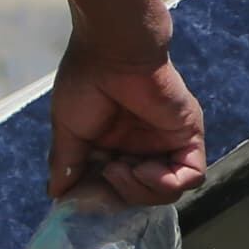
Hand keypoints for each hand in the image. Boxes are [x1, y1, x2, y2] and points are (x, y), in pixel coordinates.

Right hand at [51, 41, 204, 204]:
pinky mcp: (188, 135)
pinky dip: (166, 183)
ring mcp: (167, 142)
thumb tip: (57, 194)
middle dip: (123, 195)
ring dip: (141, 191)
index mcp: (115, 145)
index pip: (118, 188)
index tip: (86, 193)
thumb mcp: (68, 130)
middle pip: (143, 195)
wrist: (111, 50)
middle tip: (107, 174)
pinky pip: (191, 176)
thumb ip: (67, 163)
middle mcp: (143, 146)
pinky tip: (144, 168)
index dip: (104, 198)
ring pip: (167, 192)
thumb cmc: (86, 81)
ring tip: (121, 168)